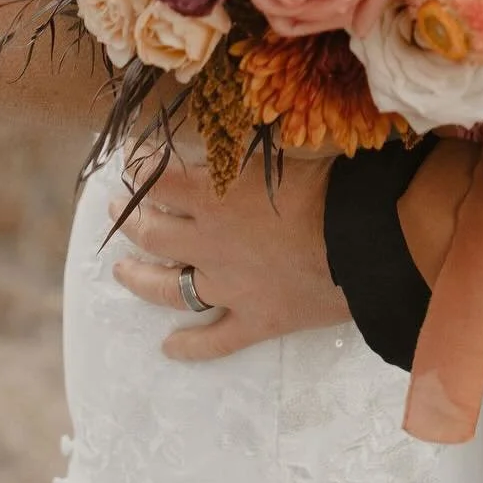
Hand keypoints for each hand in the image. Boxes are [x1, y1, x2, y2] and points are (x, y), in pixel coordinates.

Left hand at [110, 148, 348, 362]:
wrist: (365, 241)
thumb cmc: (330, 186)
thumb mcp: (283, 154)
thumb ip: (249, 153)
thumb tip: (233, 134)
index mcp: (214, 197)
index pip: (161, 179)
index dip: (140, 169)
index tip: (129, 161)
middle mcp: (209, 244)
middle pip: (154, 233)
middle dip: (130, 220)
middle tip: (116, 213)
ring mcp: (228, 288)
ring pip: (169, 288)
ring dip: (140, 278)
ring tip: (121, 271)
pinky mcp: (255, 320)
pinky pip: (214, 341)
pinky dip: (191, 346)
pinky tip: (169, 348)